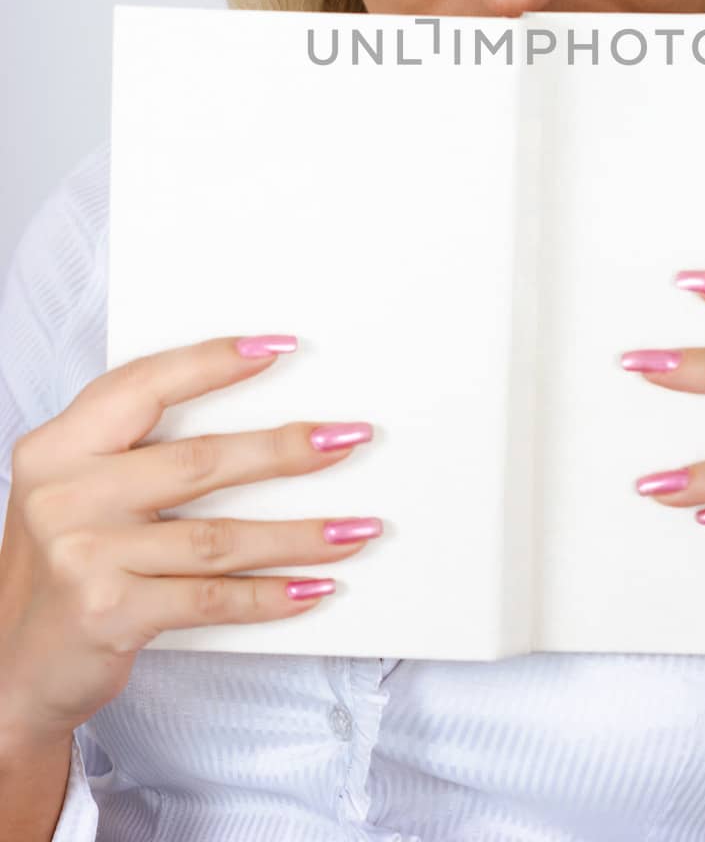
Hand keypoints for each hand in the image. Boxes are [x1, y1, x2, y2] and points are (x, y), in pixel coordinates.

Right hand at [0, 336, 379, 751]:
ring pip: (218, 536)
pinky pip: (211, 599)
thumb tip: (257, 424)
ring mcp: (85, 556)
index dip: (214, 362)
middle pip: (200, 460)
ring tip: (356, 528)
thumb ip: (135, 452)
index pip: (145, 384)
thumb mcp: (76, 492)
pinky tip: (314, 587)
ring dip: (299, 533)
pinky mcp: (110, 614)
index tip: (280, 348)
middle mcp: (66, 494)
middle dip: (285, 449)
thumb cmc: (66, 565)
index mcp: (59, 446)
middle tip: (348, 438)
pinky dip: (270, 595)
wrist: (10, 670)